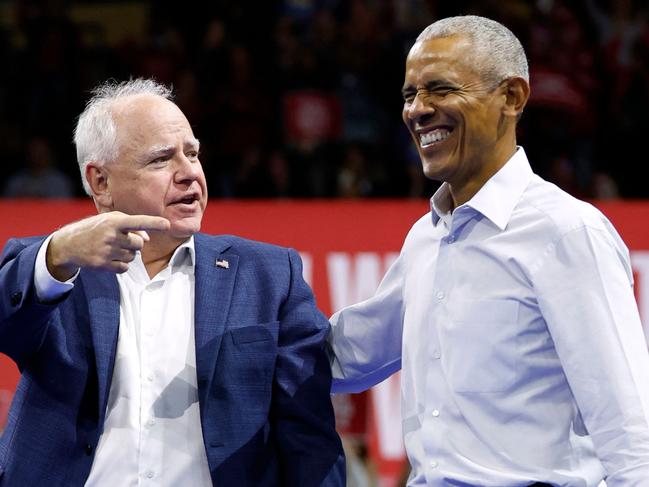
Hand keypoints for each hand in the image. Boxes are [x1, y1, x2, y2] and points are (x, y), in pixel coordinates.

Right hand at [46, 212, 170, 279]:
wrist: (68, 244)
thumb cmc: (96, 228)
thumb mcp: (111, 220)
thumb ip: (133, 226)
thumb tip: (148, 239)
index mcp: (114, 221)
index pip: (138, 221)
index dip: (154, 224)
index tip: (167, 225)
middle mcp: (111, 235)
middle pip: (139, 245)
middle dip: (133, 244)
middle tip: (119, 240)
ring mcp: (107, 251)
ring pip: (133, 257)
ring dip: (127, 254)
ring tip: (111, 248)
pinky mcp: (103, 264)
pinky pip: (125, 268)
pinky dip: (121, 264)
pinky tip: (109, 258)